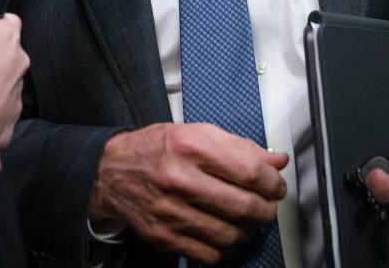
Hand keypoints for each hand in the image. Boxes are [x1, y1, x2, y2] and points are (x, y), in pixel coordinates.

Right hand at [89, 122, 288, 264]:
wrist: (112, 172)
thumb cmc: (157, 149)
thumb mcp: (197, 134)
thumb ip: (240, 147)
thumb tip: (276, 161)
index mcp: (191, 146)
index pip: (249, 171)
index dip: (273, 183)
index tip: (276, 186)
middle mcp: (180, 179)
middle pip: (244, 206)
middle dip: (266, 210)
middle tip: (267, 206)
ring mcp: (171, 211)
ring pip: (231, 234)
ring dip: (248, 230)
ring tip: (245, 220)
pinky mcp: (164, 236)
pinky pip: (210, 254)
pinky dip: (224, 248)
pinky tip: (222, 233)